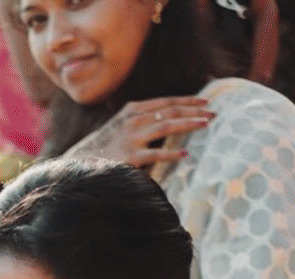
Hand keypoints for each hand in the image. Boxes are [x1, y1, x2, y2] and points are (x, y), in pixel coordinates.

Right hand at [66, 96, 212, 166]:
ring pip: (167, 126)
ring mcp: (131, 138)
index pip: (166, 102)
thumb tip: (168, 117)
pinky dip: (172, 153)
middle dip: (195, 110)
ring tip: (206, 124)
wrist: (81, 162)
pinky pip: (155, 154)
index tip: (205, 101)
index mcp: (132, 110)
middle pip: (170, 111)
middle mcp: (133, 120)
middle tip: (213, 113)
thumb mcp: (120, 125)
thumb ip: (141, 119)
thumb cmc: (104, 146)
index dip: (187, 100)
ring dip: (189, 124)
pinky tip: (185, 154)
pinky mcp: (130, 157)